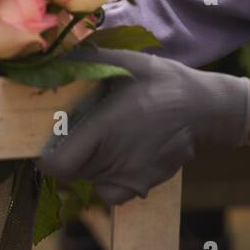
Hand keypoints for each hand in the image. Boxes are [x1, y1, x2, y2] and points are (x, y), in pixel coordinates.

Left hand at [35, 44, 249, 205]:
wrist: (203, 108)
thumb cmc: (159, 80)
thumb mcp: (122, 62)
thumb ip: (83, 62)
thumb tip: (49, 58)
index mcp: (105, 129)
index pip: (57, 164)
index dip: (45, 156)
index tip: (46, 141)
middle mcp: (115, 159)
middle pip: (70, 171)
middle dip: (66, 153)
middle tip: (74, 131)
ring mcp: (130, 176)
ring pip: (88, 179)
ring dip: (86, 164)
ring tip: (101, 138)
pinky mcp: (142, 186)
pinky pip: (109, 192)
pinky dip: (105, 179)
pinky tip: (116, 156)